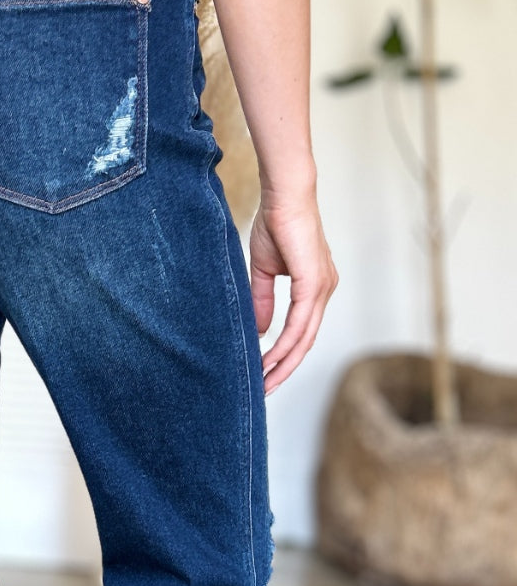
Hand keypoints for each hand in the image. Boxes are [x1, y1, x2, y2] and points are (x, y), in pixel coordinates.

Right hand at [249, 193, 337, 393]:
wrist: (284, 196)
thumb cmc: (276, 223)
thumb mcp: (264, 270)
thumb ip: (263, 300)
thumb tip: (263, 330)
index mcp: (315, 287)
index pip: (302, 330)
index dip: (284, 354)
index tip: (265, 372)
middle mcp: (324, 290)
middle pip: (306, 341)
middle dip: (285, 368)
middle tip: (265, 389)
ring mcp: (322, 288)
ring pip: (304, 337)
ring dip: (284, 362)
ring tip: (265, 380)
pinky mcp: (313, 283)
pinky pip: (299, 323)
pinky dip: (285, 343)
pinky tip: (270, 357)